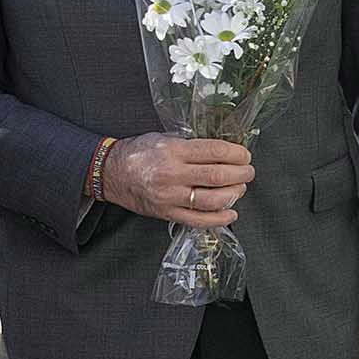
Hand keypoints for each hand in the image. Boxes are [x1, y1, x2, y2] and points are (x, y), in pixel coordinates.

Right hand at [100, 133, 252, 224]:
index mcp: (172, 151)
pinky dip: (219, 219)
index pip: (214, 151)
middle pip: (217, 176)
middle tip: (248, 171)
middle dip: (241, 174)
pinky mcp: (167, 213)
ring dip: (233, 194)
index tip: (245, 154)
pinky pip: (199, 220)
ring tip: (240, 188)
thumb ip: (191, 145)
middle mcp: (171, 174)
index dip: (236, 154)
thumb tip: (223, 150)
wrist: (110, 173)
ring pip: (212, 200)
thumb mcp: (163, 138)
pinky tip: (231, 213)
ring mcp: (169, 197)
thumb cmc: (138, 153)